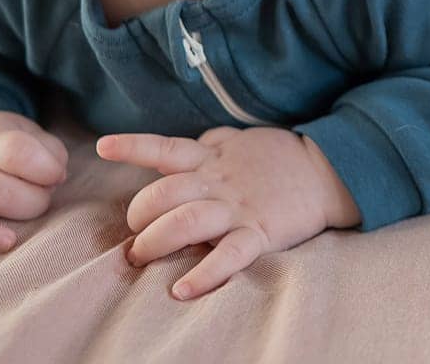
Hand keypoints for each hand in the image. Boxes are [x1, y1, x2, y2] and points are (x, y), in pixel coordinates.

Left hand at [97, 126, 356, 299]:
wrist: (325, 171)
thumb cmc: (278, 157)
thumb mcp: (240, 140)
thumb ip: (208, 146)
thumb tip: (178, 150)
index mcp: (212, 158)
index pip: (165, 148)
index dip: (133, 147)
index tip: (103, 147)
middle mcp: (218, 181)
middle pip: (165, 194)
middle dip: (139, 216)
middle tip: (133, 239)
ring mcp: (237, 207)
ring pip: (186, 221)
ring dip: (157, 241)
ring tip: (142, 257)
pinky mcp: (259, 232)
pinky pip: (229, 255)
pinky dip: (205, 274)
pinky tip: (182, 289)